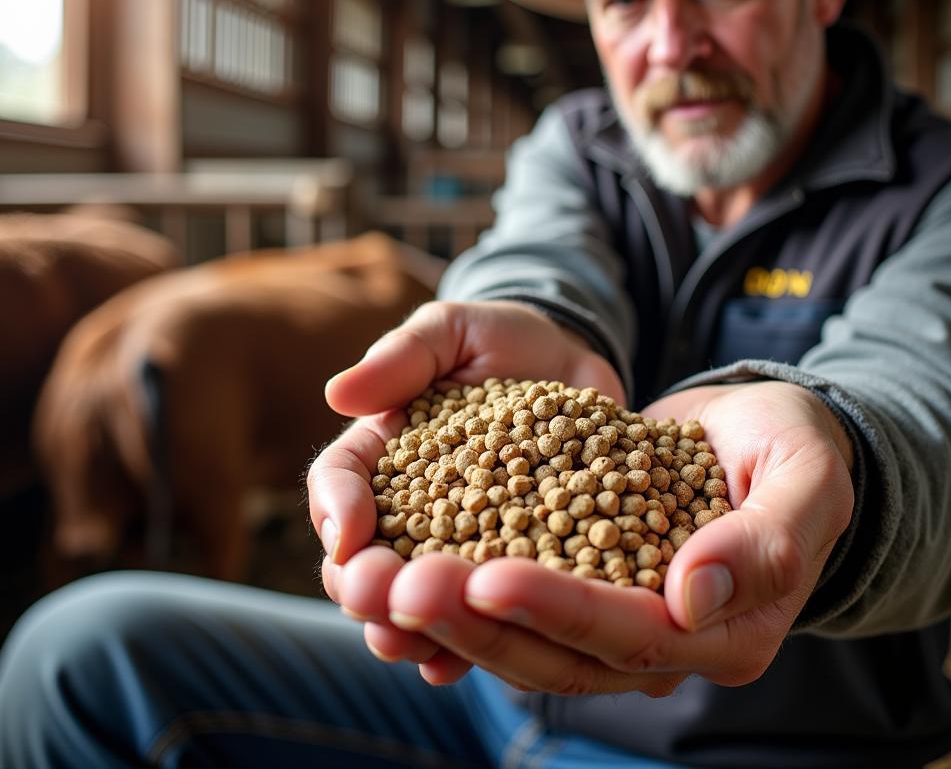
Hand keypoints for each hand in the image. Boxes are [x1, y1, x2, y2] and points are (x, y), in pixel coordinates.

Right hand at [306, 298, 624, 682]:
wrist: (570, 357)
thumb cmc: (499, 338)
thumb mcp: (451, 331)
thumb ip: (403, 356)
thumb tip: (336, 393)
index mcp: (384, 450)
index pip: (339, 483)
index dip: (334, 511)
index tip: (347, 538)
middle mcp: (412, 506)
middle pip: (368, 557)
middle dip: (366, 585)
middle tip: (378, 603)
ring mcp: (463, 541)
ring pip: (420, 597)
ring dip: (411, 627)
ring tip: (416, 648)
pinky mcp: (517, 562)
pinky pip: (489, 609)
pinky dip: (472, 642)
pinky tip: (463, 666)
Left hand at [334, 379, 853, 695]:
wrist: (769, 436)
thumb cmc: (797, 448)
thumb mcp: (804, 475)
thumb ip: (769, 539)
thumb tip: (694, 597)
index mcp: (726, 632)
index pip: (629, 634)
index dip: (557, 609)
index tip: (485, 576)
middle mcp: (665, 644)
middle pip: (558, 651)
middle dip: (474, 621)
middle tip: (397, 588)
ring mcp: (619, 619)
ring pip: (523, 636)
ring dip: (447, 612)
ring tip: (375, 582)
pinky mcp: (585, 583)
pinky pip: (515, 597)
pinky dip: (461, 588)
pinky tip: (400, 561)